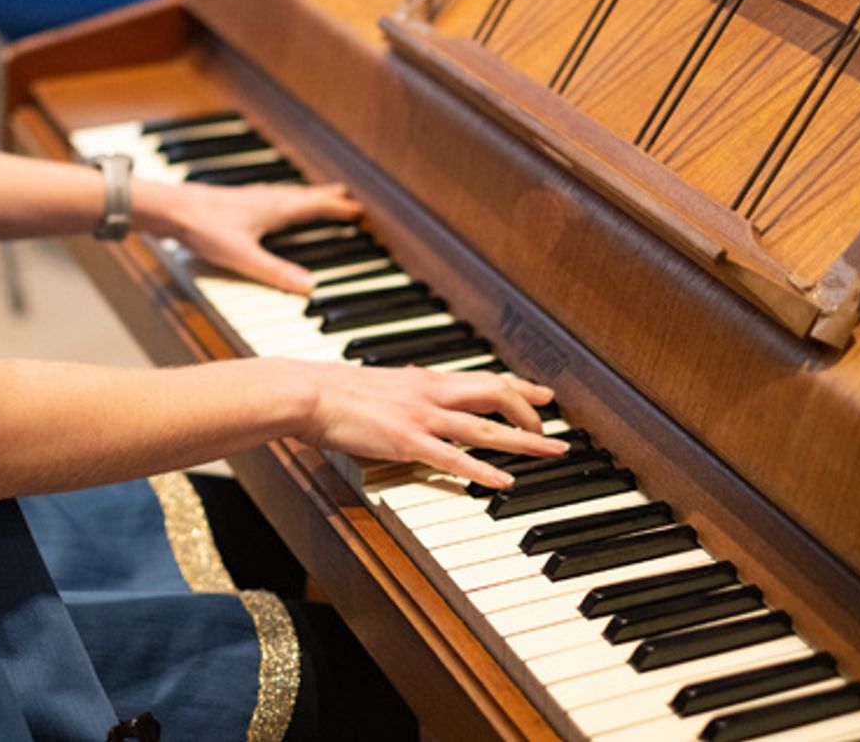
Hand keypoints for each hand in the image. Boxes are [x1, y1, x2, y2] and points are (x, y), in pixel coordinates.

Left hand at [134, 179, 362, 292]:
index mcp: (274, 208)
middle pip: (304, 196)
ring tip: (316, 197)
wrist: (171, 209)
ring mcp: (250, 198)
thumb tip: (309, 287)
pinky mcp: (235, 202)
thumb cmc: (204, 226)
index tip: (358, 211)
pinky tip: (271, 204)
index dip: (337, 209)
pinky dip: (283, 199)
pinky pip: (270, 197)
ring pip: (287, 194)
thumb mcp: (245, 258)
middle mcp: (265, 198)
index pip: (315, 206)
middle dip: (326, 197)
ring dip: (306, 196)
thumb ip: (277, 273)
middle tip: (345, 197)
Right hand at [291, 363, 563, 488]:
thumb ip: (403, 393)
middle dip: (530, 413)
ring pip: (485, 428)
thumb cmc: (331, 391)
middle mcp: (429, 393)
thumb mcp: (377, 385)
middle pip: (496, 394)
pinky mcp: (406, 441)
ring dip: (523, 440)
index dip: (519, 387)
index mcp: (423, 379)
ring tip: (550, 452)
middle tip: (552, 431)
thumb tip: (414, 400)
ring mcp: (420, 417)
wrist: (307, 392)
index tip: (546, 395)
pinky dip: (482, 471)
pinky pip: (454, 458)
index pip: (483, 378)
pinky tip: (503, 482)